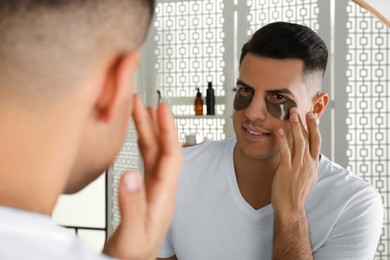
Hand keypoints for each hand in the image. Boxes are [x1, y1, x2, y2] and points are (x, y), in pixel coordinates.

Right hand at [103, 95, 182, 259]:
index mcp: (164, 195)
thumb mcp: (132, 232)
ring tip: (137, 111)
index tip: (162, 108)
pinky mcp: (143, 191)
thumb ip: (131, 204)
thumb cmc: (133, 255)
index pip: (171, 155)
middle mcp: (161, 188)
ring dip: (146, 131)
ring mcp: (153, 189)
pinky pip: (144, 161)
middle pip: (161, 148)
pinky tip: (135, 137)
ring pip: (152, 152)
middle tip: (142, 102)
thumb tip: (129, 174)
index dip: (168, 129)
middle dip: (153, 123)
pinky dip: (140, 144)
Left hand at [271, 108, 320, 216]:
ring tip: (292, 114)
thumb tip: (309, 156)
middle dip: (306, 123)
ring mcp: (298, 167)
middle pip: (310, 139)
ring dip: (295, 127)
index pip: (316, 142)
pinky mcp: (286, 170)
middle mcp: (308, 164)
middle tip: (302, 110)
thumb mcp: (308, 178)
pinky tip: (279, 131)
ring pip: (299, 142)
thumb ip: (308, 165)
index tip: (312, 116)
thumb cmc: (296, 193)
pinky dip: (283, 140)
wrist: (290, 207)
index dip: (314, 128)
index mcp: (313, 165)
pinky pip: (285, 152)